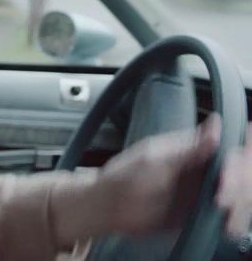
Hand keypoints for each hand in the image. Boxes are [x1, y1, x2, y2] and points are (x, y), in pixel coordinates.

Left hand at [97, 113, 251, 237]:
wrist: (108, 206)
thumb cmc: (124, 175)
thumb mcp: (154, 157)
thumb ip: (188, 147)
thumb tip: (216, 123)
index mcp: (192, 149)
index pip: (230, 147)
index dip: (242, 155)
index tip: (239, 164)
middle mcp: (202, 170)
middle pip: (241, 172)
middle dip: (239, 182)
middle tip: (222, 195)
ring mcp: (202, 192)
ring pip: (239, 195)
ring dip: (240, 202)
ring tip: (224, 211)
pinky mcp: (199, 214)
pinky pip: (226, 217)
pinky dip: (234, 220)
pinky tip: (228, 225)